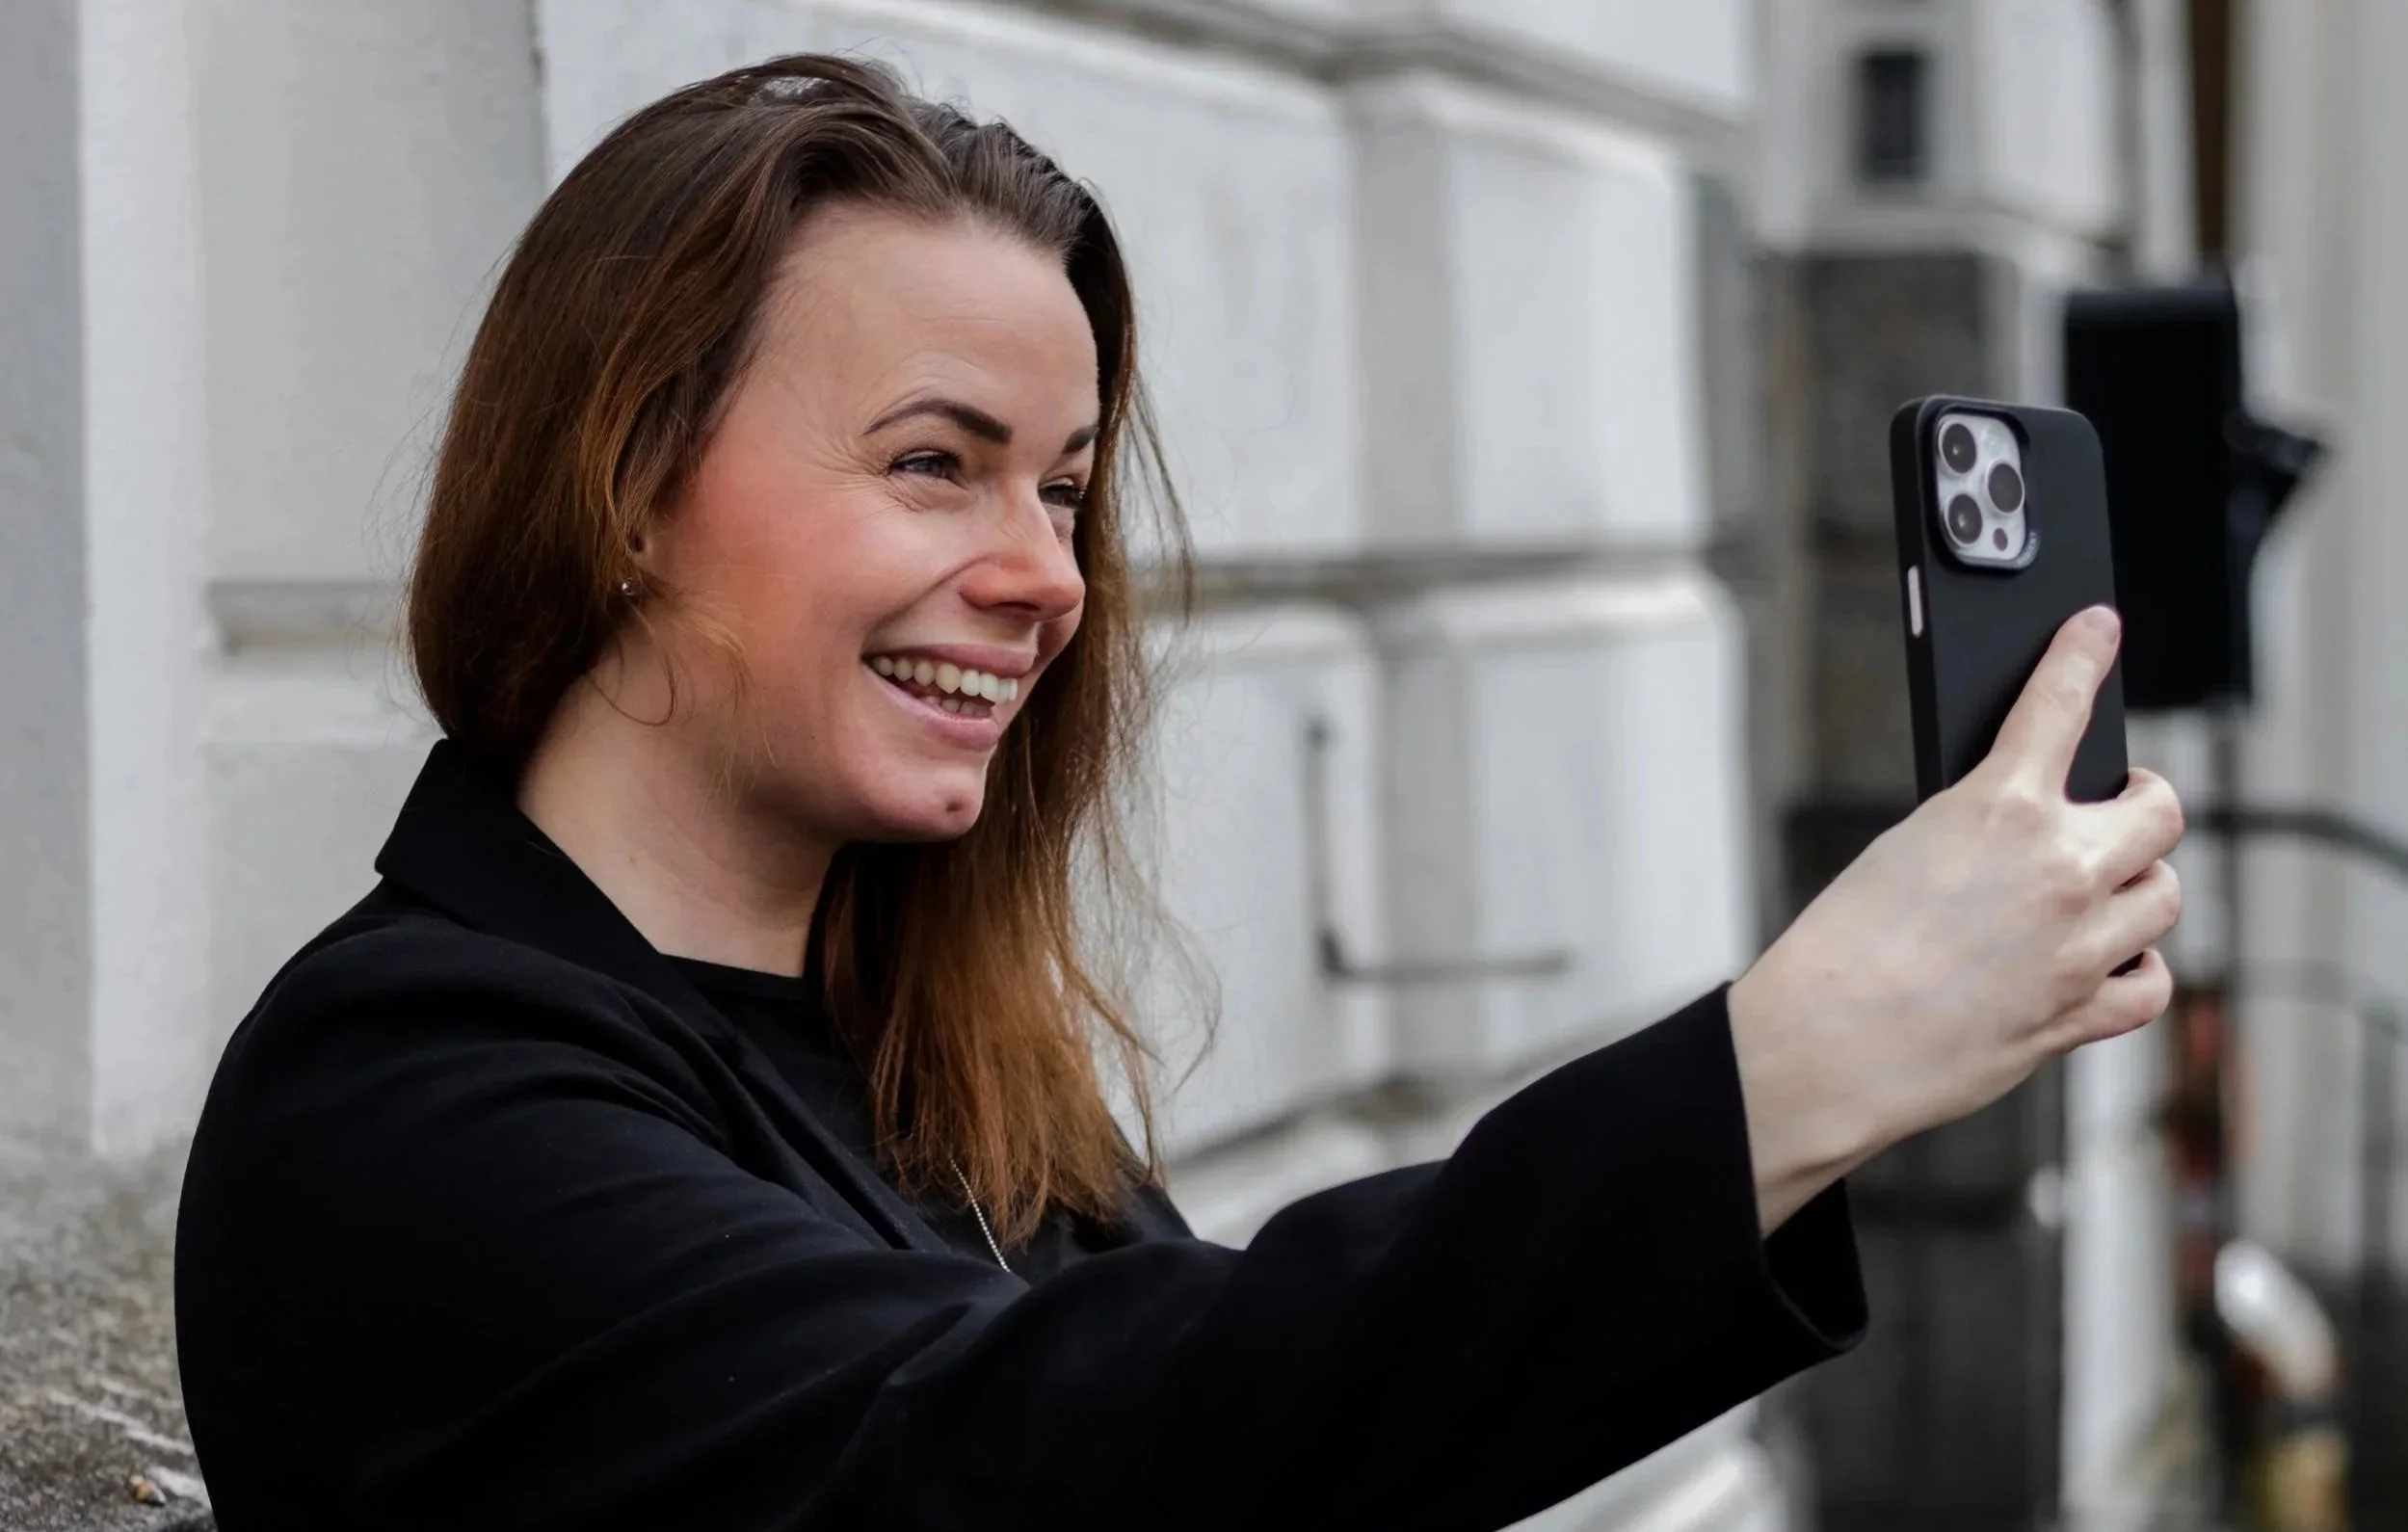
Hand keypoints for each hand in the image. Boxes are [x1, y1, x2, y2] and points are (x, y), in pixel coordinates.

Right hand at [1728, 606, 2184, 1230]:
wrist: (1827, 1044)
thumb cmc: (1841, 949)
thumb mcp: (1903, 846)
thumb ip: (1983, 825)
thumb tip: (2027, 823)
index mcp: (2001, 809)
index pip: (2060, 705)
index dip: (2083, 653)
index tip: (2097, 628)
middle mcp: (2060, 871)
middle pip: (2160, 811)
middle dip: (2143, 800)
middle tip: (2119, 802)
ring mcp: (2082, 946)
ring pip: (2165, 894)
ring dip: (2139, 884)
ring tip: (2102, 889)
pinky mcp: (2080, 1014)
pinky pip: (2151, 982)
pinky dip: (2136, 967)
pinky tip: (2105, 961)